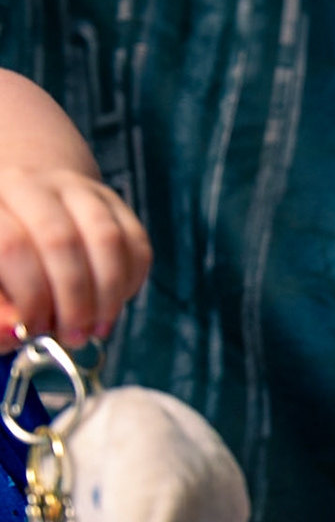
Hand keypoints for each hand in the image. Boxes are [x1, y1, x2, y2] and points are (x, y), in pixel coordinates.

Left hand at [0, 165, 149, 346]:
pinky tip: (114, 302)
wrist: (23, 206)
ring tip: (98, 326)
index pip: (13, 246)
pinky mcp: (113, 201)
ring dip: (108, 293)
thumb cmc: (2, 258)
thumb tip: (13, 331)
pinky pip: (135, 242)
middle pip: (61, 240)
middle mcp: (31, 186)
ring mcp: (77, 189)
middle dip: (74, 299)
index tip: (34, 329)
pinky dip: (130, 281)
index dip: (30, 295)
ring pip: (106, 238)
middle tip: (74, 335)